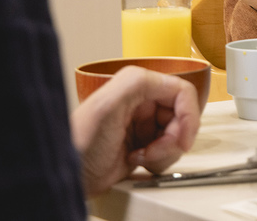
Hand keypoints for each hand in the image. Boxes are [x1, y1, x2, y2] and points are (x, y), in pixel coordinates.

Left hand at [69, 66, 199, 195]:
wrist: (67, 176)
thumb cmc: (78, 144)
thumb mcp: (106, 106)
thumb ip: (136, 83)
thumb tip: (166, 79)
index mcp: (137, 86)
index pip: (182, 92)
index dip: (188, 115)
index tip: (184, 137)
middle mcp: (142, 103)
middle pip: (182, 116)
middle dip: (174, 138)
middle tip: (156, 150)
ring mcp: (142, 127)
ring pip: (177, 136)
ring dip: (165, 152)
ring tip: (142, 157)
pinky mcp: (142, 147)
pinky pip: (167, 153)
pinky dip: (158, 161)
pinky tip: (137, 162)